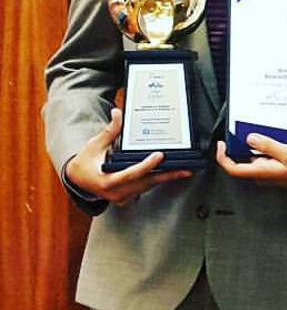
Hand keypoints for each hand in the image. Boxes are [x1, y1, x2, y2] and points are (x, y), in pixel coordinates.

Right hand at [64, 108, 191, 205]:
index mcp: (107, 181)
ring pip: (148, 186)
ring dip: (166, 178)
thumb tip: (117, 113)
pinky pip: (145, 188)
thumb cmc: (85, 162)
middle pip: (145, 183)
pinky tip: (171, 173)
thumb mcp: (94, 145)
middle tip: (185, 169)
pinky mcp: (127, 197)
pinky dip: (157, 180)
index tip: (159, 155)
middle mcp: (116, 192)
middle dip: (166, 175)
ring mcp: (122, 197)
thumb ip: (109, 131)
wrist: (77, 180)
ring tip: (185, 170)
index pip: (131, 174)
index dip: (146, 165)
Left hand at [215, 134, 286, 193]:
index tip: (222, 144)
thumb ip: (268, 146)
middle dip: (247, 145)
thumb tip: (250, 139)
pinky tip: (281, 144)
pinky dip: (269, 149)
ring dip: (261, 146)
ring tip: (275, 138)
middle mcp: (263, 175)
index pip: (233, 169)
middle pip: (244, 160)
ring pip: (256, 158)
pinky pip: (266, 159)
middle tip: (255, 132)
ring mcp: (270, 174)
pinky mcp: (276, 171)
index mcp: (263, 172)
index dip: (222, 157)